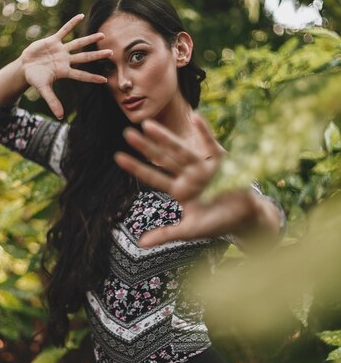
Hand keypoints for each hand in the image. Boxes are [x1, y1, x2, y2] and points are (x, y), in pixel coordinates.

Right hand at [21, 13, 111, 118]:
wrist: (25, 67)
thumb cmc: (35, 79)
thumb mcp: (43, 89)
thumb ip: (52, 101)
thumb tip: (60, 117)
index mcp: (65, 72)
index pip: (82, 75)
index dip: (93, 77)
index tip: (105, 80)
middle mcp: (66, 60)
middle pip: (85, 57)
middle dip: (97, 55)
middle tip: (111, 53)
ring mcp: (61, 50)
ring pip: (78, 43)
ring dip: (90, 39)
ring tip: (102, 35)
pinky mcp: (53, 41)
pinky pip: (64, 30)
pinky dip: (72, 24)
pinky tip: (81, 16)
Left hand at [114, 115, 277, 247]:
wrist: (246, 220)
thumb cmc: (218, 224)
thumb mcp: (189, 231)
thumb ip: (166, 234)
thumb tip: (140, 244)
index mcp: (180, 190)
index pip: (154, 177)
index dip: (137, 168)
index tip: (118, 156)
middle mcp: (189, 175)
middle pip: (163, 159)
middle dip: (146, 147)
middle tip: (127, 132)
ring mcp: (203, 167)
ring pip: (181, 150)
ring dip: (165, 137)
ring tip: (148, 125)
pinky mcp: (221, 162)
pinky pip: (211, 145)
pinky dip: (205, 132)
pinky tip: (196, 118)